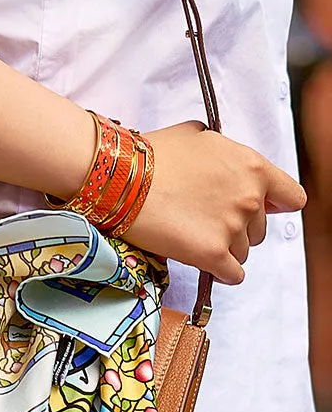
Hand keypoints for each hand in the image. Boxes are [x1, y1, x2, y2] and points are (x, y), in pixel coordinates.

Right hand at [121, 121, 306, 284]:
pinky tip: (207, 265)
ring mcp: (231, 227)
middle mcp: (249, 198)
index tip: (259, 211)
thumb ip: (223, 152)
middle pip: (259, 230)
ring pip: (243, 253)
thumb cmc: (151, 155)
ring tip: (194, 240)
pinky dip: (222, 273)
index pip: (291, 197)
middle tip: (206, 224)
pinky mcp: (210, 253)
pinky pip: (232, 275)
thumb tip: (221, 162)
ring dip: (223, 250)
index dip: (273, 206)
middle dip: (237, 229)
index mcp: (252, 166)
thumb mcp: (197, 136)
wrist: (120, 178)